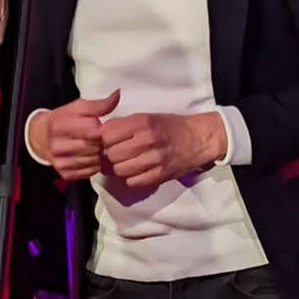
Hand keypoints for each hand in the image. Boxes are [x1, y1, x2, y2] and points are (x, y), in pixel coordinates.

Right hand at [32, 92, 119, 181]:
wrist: (42, 137)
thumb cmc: (63, 120)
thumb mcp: (78, 108)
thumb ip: (99, 104)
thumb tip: (117, 95)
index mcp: (61, 125)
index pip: (94, 131)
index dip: (101, 129)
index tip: (98, 127)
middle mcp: (58, 146)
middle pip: (95, 147)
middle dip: (100, 142)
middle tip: (96, 138)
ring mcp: (61, 162)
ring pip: (94, 161)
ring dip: (98, 154)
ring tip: (93, 147)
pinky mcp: (65, 174)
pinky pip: (90, 172)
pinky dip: (94, 165)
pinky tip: (89, 157)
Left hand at [100, 111, 226, 190]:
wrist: (198, 139)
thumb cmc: (170, 127)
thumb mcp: (147, 117)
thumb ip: (124, 124)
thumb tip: (101, 133)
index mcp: (142, 122)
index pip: (107, 135)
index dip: (104, 140)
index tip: (109, 141)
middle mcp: (148, 139)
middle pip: (112, 154)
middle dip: (111, 156)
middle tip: (117, 154)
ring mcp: (155, 159)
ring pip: (120, 170)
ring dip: (119, 169)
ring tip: (126, 163)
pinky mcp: (160, 174)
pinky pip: (133, 182)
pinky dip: (131, 178)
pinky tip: (136, 172)